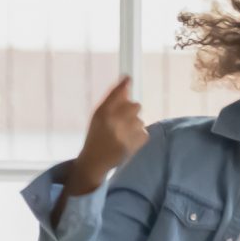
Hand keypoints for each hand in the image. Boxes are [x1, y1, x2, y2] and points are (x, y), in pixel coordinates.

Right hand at [66, 76, 145, 192]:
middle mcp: (114, 120)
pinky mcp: (135, 143)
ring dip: (134, 126)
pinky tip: (127, 143)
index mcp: (102, 112)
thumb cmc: (97, 135)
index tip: (128, 78)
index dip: (124, 85)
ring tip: (122, 136)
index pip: (117, 93)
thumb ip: (113, 99)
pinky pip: (144, 133)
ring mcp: (126, 132)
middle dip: (131, 112)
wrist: (94, 161)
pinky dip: (138, 137)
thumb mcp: (99, 116)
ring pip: (140, 120)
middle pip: (135, 106)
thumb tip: (128, 80)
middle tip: (122, 122)